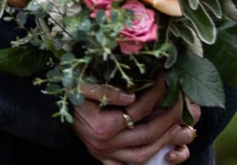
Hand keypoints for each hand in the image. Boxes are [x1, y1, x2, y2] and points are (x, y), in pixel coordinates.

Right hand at [71, 75, 200, 164]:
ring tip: (180, 126)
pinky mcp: (103, 159)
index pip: (139, 109)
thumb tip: (132, 97)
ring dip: (165, 140)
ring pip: (143, 154)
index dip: (157, 93)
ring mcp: (105, 155)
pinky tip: (162, 152)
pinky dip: (146, 161)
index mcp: (102, 125)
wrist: (52, 104)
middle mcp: (104, 145)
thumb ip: (106, 91)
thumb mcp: (84, 84)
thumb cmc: (70, 88)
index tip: (167, 79)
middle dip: (170, 118)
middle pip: (147, 134)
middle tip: (185, 103)